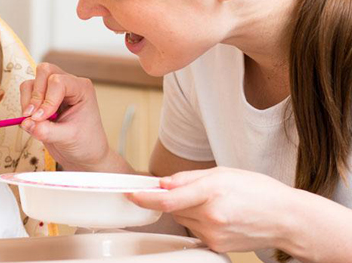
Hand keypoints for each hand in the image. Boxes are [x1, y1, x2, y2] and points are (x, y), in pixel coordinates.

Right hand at [19, 63, 109, 170]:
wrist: (84, 155)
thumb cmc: (85, 144)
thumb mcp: (68, 138)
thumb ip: (46, 131)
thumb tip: (26, 123)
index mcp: (81, 89)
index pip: (58, 82)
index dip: (47, 100)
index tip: (41, 119)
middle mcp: (68, 84)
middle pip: (44, 71)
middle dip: (36, 95)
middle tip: (33, 116)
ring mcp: (53, 90)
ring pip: (32, 81)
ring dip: (28, 100)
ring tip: (33, 120)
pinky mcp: (42, 99)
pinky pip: (26, 92)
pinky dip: (24, 105)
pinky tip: (33, 120)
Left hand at [128, 167, 298, 253]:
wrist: (287, 219)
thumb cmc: (260, 192)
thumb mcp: (223, 173)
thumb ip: (188, 178)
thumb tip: (163, 183)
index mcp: (212, 192)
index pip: (168, 199)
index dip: (145, 197)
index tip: (132, 194)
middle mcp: (211, 216)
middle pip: (173, 208)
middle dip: (176, 199)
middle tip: (198, 192)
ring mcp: (214, 234)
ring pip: (183, 220)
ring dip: (189, 211)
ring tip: (216, 204)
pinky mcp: (217, 246)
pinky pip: (196, 231)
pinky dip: (200, 222)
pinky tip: (220, 216)